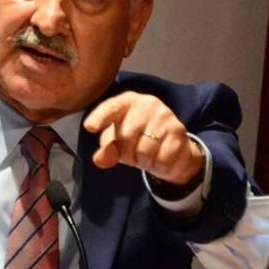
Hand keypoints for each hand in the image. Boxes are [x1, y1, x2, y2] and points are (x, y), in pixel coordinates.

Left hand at [83, 92, 203, 184]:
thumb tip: (99, 160)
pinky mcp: (178, 130)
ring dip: (143, 162)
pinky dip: (158, 166)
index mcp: (125, 102)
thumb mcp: (117, 144)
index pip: (110, 108)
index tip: (89, 127)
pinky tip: (160, 158)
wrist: (170, 147)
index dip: (99, 118)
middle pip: (126, 136)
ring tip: (147, 155)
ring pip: (144, 151)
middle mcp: (146, 103)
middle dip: (127, 153)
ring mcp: (164, 115)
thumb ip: (107, 150)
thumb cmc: (136, 140)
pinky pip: (162, 159)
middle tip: (134, 153)